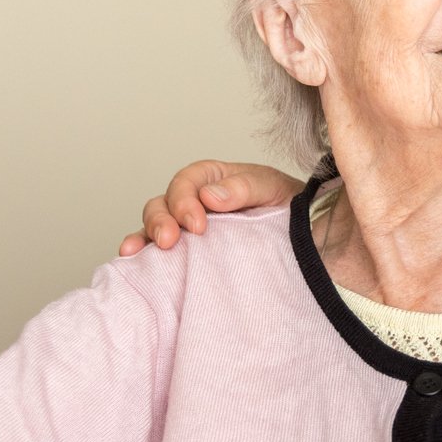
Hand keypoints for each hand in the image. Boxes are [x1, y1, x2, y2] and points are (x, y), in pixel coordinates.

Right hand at [116, 160, 299, 255]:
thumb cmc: (291, 208)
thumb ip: (246, 187)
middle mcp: (196, 203)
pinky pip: (158, 253)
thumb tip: (210, 196)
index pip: (188, 181)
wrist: (309, 241)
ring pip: (155, 227)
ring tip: (137, 252)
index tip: (197, 225)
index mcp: (214, 179)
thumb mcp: (274, 188)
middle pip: (163, 204)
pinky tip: (132, 261)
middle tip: (170, 241)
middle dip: (161, 220)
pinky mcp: (189, 257)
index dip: (185, 200)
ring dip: (144, 237)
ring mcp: (189, 231)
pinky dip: (141, 255)